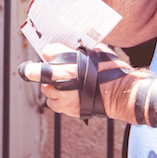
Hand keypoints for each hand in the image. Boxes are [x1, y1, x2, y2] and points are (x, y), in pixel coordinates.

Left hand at [18, 43, 134, 118]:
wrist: (119, 93)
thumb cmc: (110, 70)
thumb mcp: (95, 51)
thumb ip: (77, 51)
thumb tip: (67, 50)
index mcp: (67, 60)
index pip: (47, 51)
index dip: (49, 53)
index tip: (49, 55)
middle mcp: (60, 77)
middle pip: (37, 72)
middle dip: (45, 71)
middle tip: (57, 72)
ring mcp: (60, 93)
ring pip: (45, 89)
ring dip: (52, 87)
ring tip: (65, 86)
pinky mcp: (64, 107)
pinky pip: (53, 103)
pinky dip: (57, 100)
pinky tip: (68, 97)